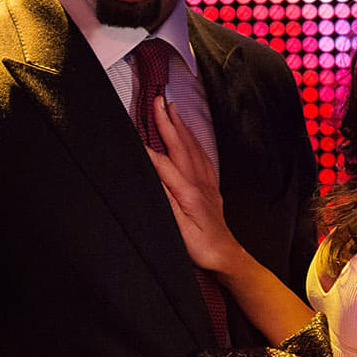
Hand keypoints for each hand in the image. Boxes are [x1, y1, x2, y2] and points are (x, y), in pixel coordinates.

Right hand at [146, 97, 243, 274]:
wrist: (226, 257)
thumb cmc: (200, 247)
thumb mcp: (178, 228)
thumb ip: (165, 198)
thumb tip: (152, 173)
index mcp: (188, 191)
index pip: (162, 162)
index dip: (145, 147)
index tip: (130, 129)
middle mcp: (198, 182)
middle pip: (180, 145)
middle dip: (167, 121)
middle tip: (158, 100)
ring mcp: (207, 183)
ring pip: (192, 147)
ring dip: (181, 126)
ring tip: (173, 109)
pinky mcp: (211, 188)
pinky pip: (203, 157)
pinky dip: (194, 141)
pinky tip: (191, 136)